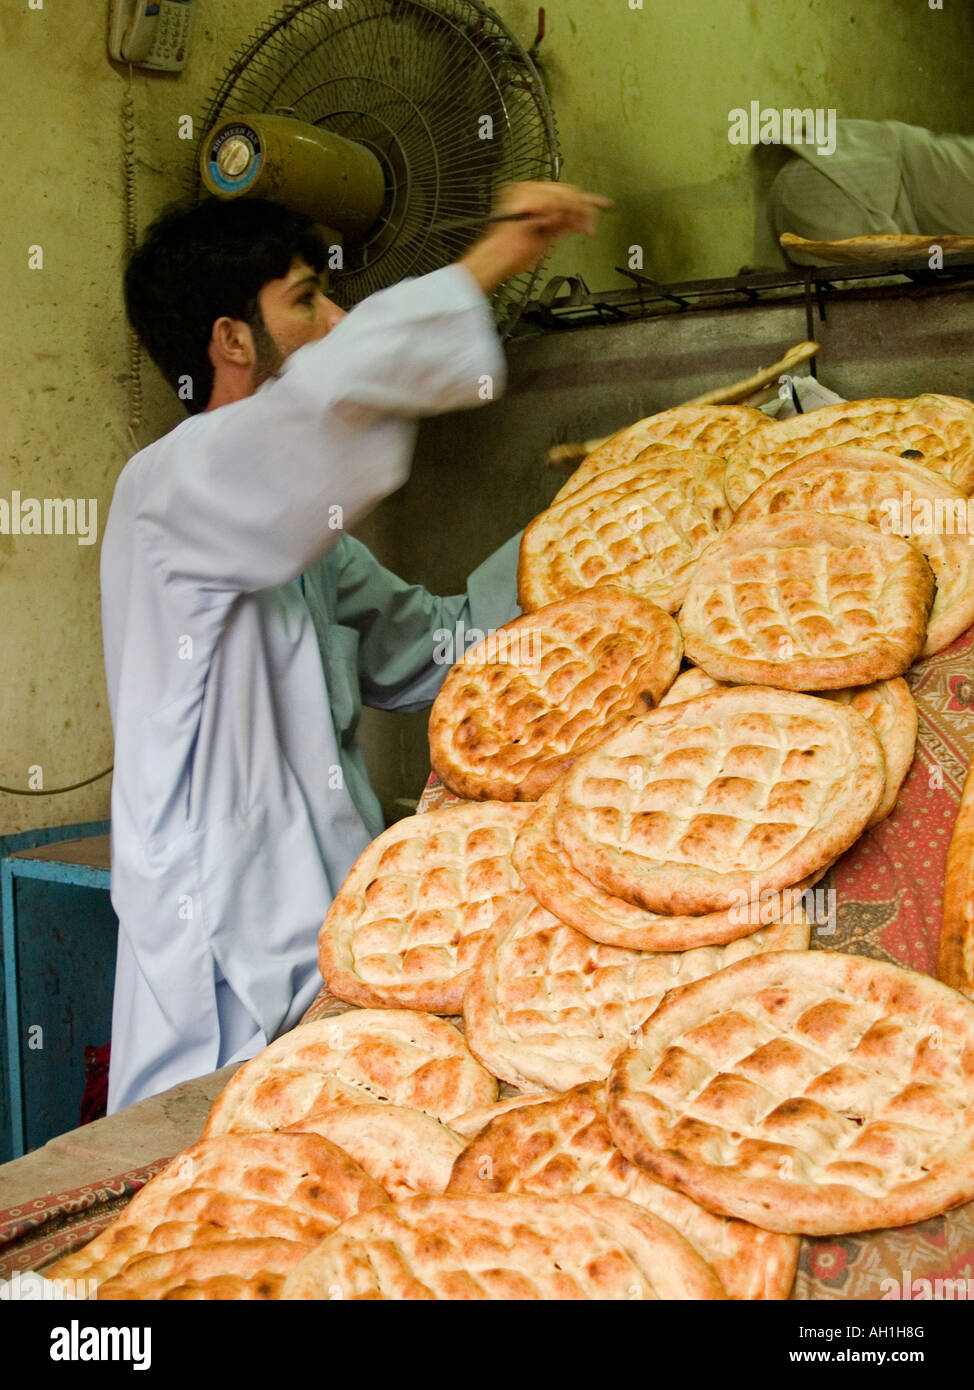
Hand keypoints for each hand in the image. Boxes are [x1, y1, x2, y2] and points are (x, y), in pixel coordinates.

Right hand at [458, 181, 613, 292]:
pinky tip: (551, 223)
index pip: (563, 193)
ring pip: (563, 194)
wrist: (498, 258)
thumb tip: (581, 218)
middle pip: (566, 190)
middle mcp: (527, 190)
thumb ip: (562, 224)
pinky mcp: (523, 195)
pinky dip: (558, 213)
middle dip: (581, 209)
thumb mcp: (547, 237)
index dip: (585, 200)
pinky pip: (553, 199)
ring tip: (571, 229)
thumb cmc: (516, 254)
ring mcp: (524, 191)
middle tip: (587, 228)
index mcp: (531, 198)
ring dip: (570, 213)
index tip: (603, 204)